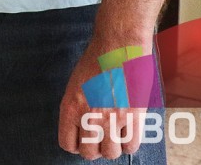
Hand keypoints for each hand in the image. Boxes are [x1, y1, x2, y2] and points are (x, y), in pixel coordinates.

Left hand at [57, 37, 147, 159]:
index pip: (67, 144)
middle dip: (93, 149)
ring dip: (112, 147)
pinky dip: (129, 144)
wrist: (118, 46)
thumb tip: (81, 130)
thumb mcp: (75, 85)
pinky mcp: (134, 117)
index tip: (81, 140)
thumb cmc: (96, 61)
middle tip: (99, 139)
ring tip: (114, 135)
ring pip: (111, 153)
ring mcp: (112, 118)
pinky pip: (131, 146)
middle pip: (89, 153)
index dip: (75, 145)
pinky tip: (127, 133)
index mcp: (71, 107)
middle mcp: (89, 116)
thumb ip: (77, 109)